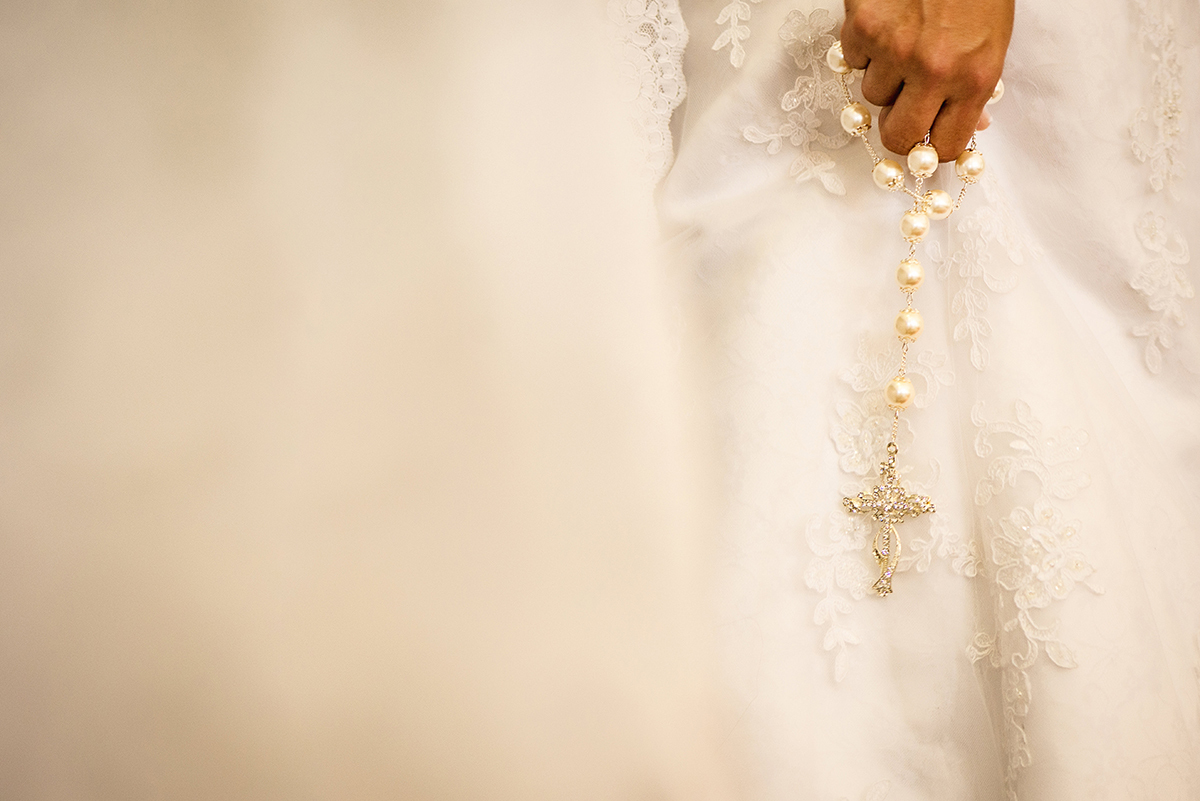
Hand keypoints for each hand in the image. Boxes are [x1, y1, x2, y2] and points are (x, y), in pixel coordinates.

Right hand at [840, 0, 1012, 158]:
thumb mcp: (993, 38)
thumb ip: (975, 86)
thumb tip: (967, 128)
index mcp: (975, 76)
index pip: (945, 147)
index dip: (931, 150)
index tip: (925, 145)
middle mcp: (934, 70)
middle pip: (898, 137)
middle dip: (897, 129)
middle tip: (901, 111)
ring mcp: (895, 50)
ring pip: (871, 96)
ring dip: (882, 77)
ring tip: (901, 44)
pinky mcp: (863, 28)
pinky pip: (852, 60)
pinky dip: (863, 46)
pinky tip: (884, 24)